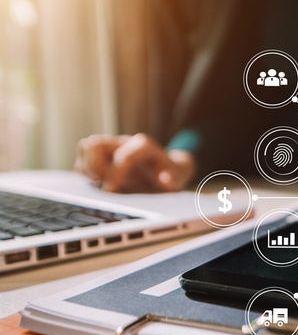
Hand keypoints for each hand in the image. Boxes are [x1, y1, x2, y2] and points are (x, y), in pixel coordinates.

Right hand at [75, 133, 195, 192]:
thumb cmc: (170, 173)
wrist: (168, 168)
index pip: (124, 156)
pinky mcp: (102, 155)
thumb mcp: (178, 177)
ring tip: (97, 183)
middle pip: (96, 143)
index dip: (115, 174)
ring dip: (87, 168)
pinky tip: (96, 182)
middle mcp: (124, 142)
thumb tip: (165, 180)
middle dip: (95, 167)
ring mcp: (111, 147)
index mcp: (143, 146)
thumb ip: (173, 178)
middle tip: (102, 185)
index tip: (110, 191)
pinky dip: (85, 171)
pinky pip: (83, 157)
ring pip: (86, 147)